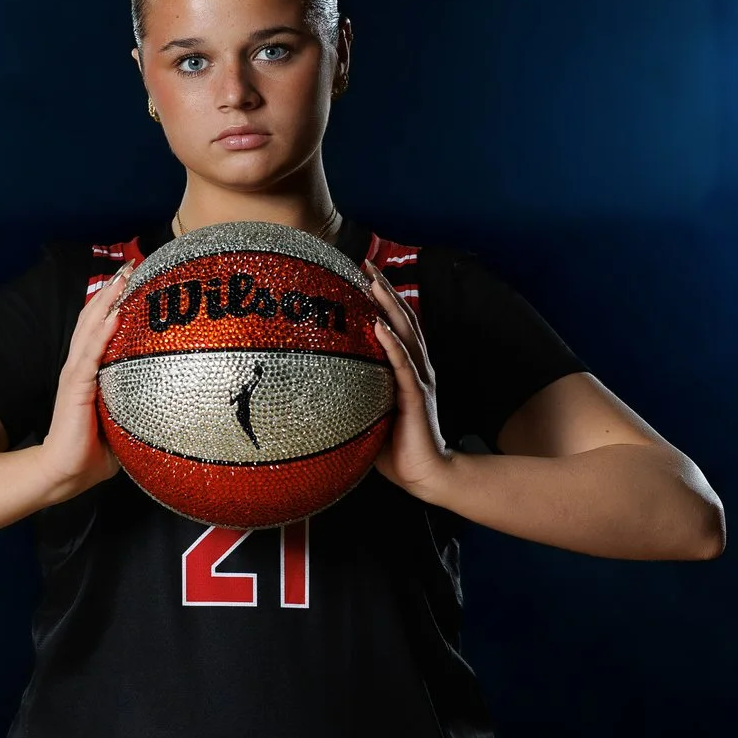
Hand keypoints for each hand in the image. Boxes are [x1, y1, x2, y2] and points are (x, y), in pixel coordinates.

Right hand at [37, 260, 136, 501]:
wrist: (65, 472)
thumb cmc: (93, 452)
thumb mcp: (123, 422)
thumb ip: (140, 407)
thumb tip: (174, 405)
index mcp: (91, 372)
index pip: (102, 328)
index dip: (116, 302)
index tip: (135, 280)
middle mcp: (81, 366)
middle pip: (95, 318)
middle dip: (113, 289)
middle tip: (133, 265)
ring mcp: (76, 374)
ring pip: (91, 327)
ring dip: (108, 300)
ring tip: (124, 277)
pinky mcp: (76, 386)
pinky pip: (90, 354)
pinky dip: (102, 331)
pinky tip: (114, 314)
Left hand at [362, 259, 454, 496]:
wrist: (425, 474)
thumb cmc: (394, 449)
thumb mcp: (367, 414)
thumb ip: (351, 396)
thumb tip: (312, 390)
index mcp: (406, 370)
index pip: (395, 325)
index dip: (382, 299)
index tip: (362, 275)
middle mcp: (416, 368)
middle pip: (402, 318)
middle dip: (384, 289)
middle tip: (366, 263)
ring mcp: (419, 379)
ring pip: (405, 333)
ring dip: (389, 306)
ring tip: (374, 282)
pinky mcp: (416, 396)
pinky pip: (403, 365)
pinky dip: (392, 344)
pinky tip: (379, 326)